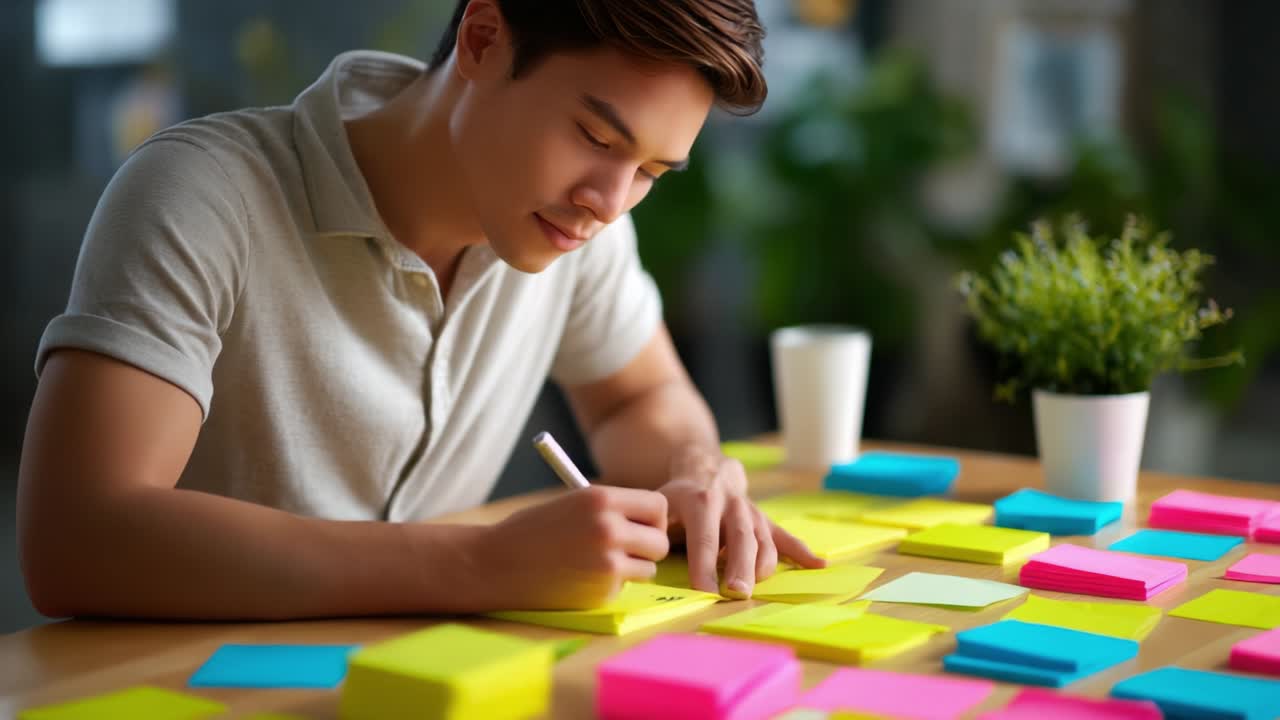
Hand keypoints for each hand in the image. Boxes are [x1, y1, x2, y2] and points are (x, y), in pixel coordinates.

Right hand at [472, 485, 668, 609]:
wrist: (495, 563)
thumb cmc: (531, 531)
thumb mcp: (574, 504)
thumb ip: (612, 510)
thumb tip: (651, 522)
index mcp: (601, 498)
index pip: (657, 506)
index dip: (652, 518)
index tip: (641, 526)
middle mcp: (609, 528)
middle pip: (661, 541)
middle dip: (648, 547)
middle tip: (627, 550)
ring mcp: (608, 563)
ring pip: (649, 568)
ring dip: (633, 569)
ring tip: (599, 563)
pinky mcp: (602, 592)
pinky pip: (624, 588)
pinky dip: (611, 587)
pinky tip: (580, 579)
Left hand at [659, 445, 823, 598]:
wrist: (706, 469)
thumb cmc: (678, 498)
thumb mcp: (660, 503)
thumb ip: (656, 526)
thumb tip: (649, 549)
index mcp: (701, 501)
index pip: (704, 537)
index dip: (704, 565)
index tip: (703, 591)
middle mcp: (732, 505)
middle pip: (740, 538)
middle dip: (739, 566)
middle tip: (736, 592)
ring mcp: (753, 513)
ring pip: (764, 540)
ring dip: (763, 565)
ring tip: (755, 588)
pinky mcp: (767, 521)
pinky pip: (786, 537)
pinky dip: (803, 551)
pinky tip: (819, 565)